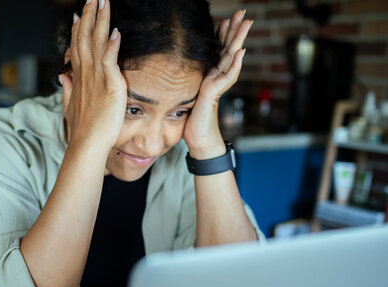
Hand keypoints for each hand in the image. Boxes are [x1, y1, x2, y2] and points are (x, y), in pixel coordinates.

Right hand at [59, 0, 126, 150]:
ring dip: (100, 21)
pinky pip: (110, 62)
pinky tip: (115, 32)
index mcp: (78, 77)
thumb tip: (63, 76)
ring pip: (96, 43)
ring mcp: (96, 78)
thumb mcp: (71, 106)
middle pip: (85, 38)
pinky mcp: (109, 87)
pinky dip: (112, 46)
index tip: (78, 13)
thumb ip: (68, 88)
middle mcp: (85, 74)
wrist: (87, 144)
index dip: (78, 29)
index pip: (77, 47)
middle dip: (88, 15)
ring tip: (102, 2)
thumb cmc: (82, 129)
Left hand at [183, 9, 252, 157]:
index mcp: (208, 75)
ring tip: (246, 25)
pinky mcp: (214, 94)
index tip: (225, 19)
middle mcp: (215, 78)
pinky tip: (240, 52)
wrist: (197, 139)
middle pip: (228, 49)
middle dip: (235, 31)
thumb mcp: (186, 94)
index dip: (222, 35)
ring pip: (231, 58)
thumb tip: (173, 70)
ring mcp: (217, 85)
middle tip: (243, 14)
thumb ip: (186, 82)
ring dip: (239, 41)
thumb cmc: (191, 119)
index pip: (218, 50)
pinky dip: (235, 65)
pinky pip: (227, 77)